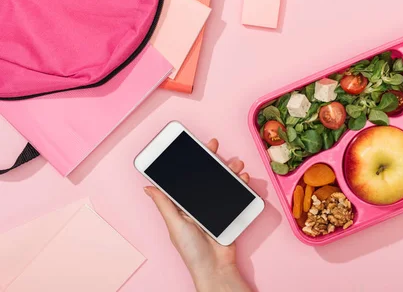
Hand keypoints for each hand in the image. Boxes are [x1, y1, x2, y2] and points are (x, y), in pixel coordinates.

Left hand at [144, 139, 250, 291]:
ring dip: (229, 170)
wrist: (216, 268)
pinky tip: (243, 179)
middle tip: (214, 146)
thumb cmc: (191, 250)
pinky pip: (236, 194)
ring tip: (236, 164)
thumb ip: (164, 204)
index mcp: (182, 205)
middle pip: (206, 175)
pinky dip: (241, 184)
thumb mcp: (175, 224)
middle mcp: (198, 204)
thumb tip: (147, 187)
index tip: (192, 146)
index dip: (189, 161)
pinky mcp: (230, 213)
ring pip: (222, 181)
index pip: (185, 178)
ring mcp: (215, 207)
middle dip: (211, 160)